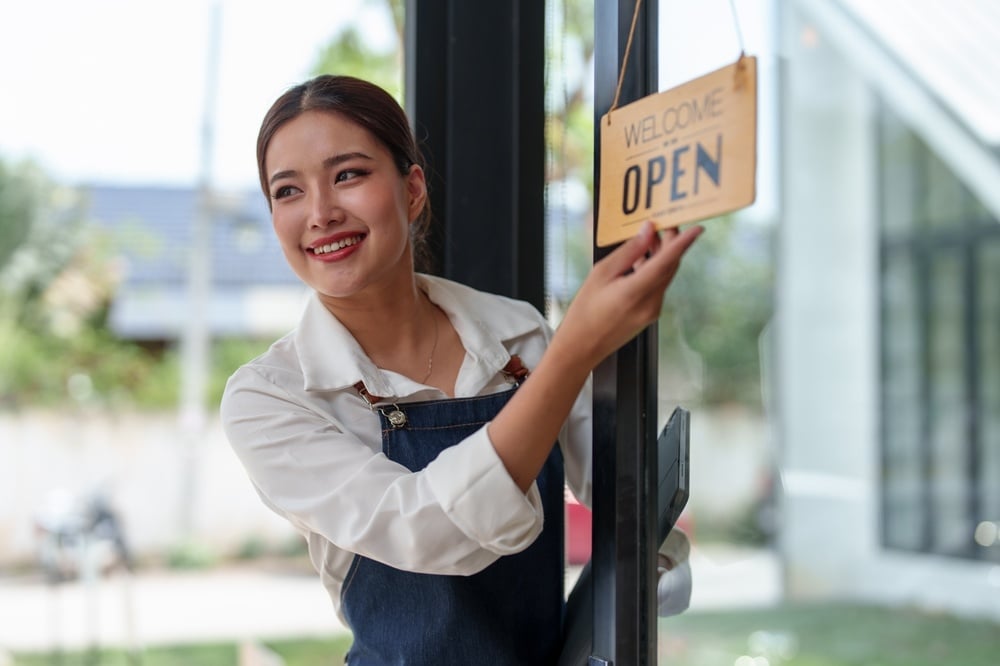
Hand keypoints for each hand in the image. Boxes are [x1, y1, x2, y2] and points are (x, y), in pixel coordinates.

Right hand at [554, 221, 702, 367]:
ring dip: (661, 257)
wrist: (581, 347)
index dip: (683, 243)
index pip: (667, 262)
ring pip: (664, 276)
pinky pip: (657, 287)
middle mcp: (650, 303)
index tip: (697, 228)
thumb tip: (647, 232)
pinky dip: (654, 271)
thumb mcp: (602, 274)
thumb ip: (628, 252)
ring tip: (648, 239)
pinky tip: (640, 261)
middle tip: (664, 224)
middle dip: (670, 244)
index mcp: (636, 291)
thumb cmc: (585, 311)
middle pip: (669, 267)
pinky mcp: (649, 315)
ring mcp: (652, 311)